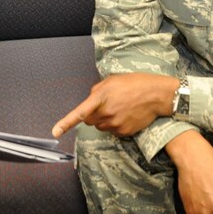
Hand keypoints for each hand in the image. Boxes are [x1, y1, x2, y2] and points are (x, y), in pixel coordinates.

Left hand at [52, 73, 179, 137]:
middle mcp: (106, 113)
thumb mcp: (112, 80)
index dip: (66, 123)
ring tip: (120, 107)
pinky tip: (126, 114)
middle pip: (90, 121)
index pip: (80, 113)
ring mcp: (115, 124)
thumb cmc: (135, 83)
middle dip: (93, 114)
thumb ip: (97, 91)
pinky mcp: (124, 132)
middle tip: (107, 104)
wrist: (157, 95)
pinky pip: (113, 131)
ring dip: (105, 119)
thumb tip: (91, 101)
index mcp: (101, 97)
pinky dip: (116, 125)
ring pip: (101, 126)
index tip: (55, 132)